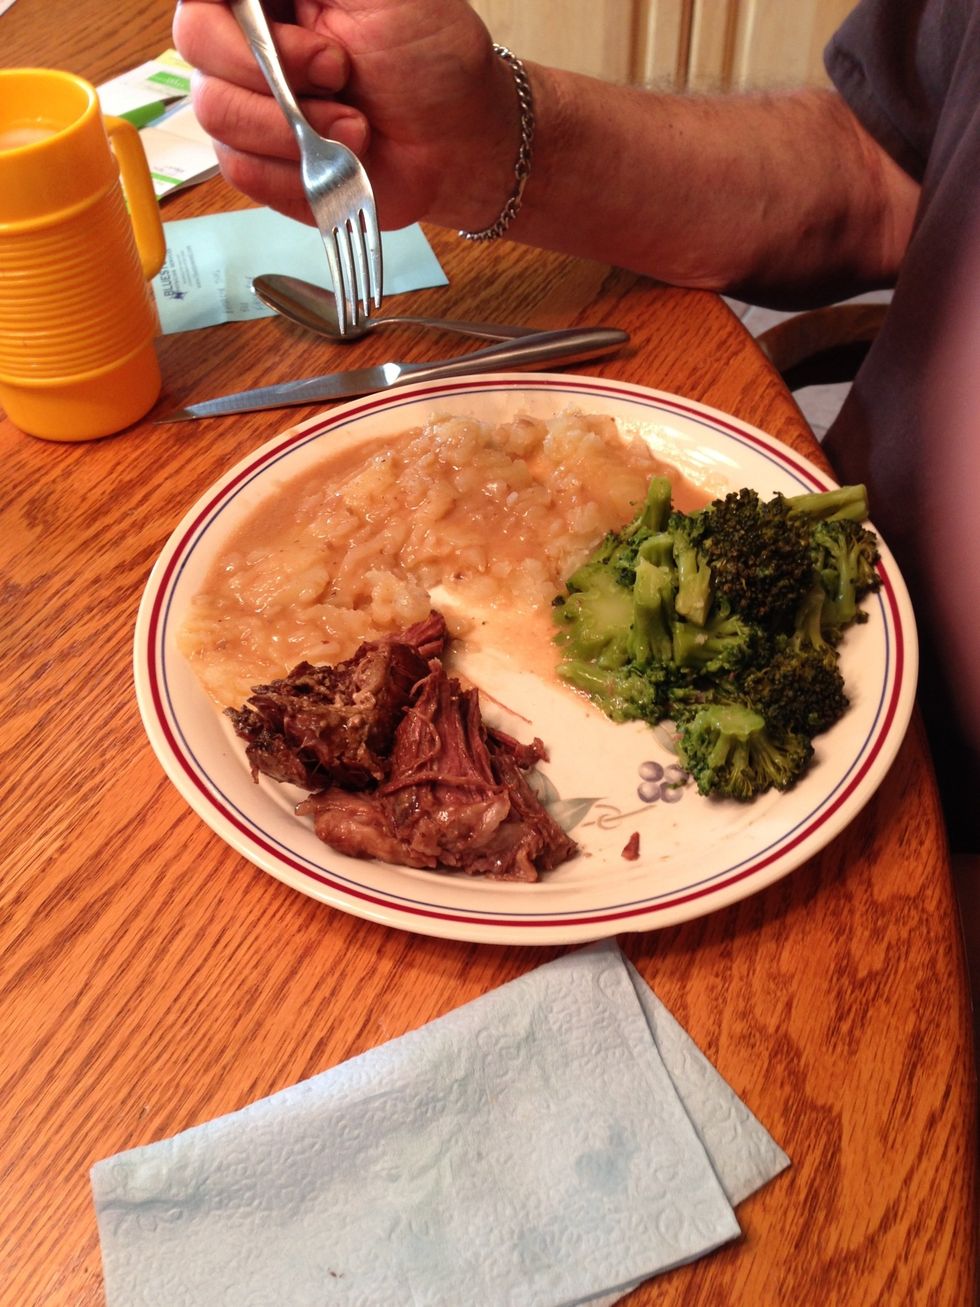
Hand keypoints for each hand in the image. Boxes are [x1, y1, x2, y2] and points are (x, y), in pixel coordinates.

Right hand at [172, 0, 519, 231]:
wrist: (458, 141)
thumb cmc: (429, 55)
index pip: (202, 1)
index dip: (239, 28)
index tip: (313, 38)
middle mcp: (246, 45)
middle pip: (196, 50)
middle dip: (276, 75)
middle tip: (342, 74)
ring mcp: (250, 107)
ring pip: (216, 115)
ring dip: (295, 128)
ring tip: (355, 126)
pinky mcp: (263, 165)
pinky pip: (243, 170)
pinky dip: (297, 172)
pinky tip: (340, 161)